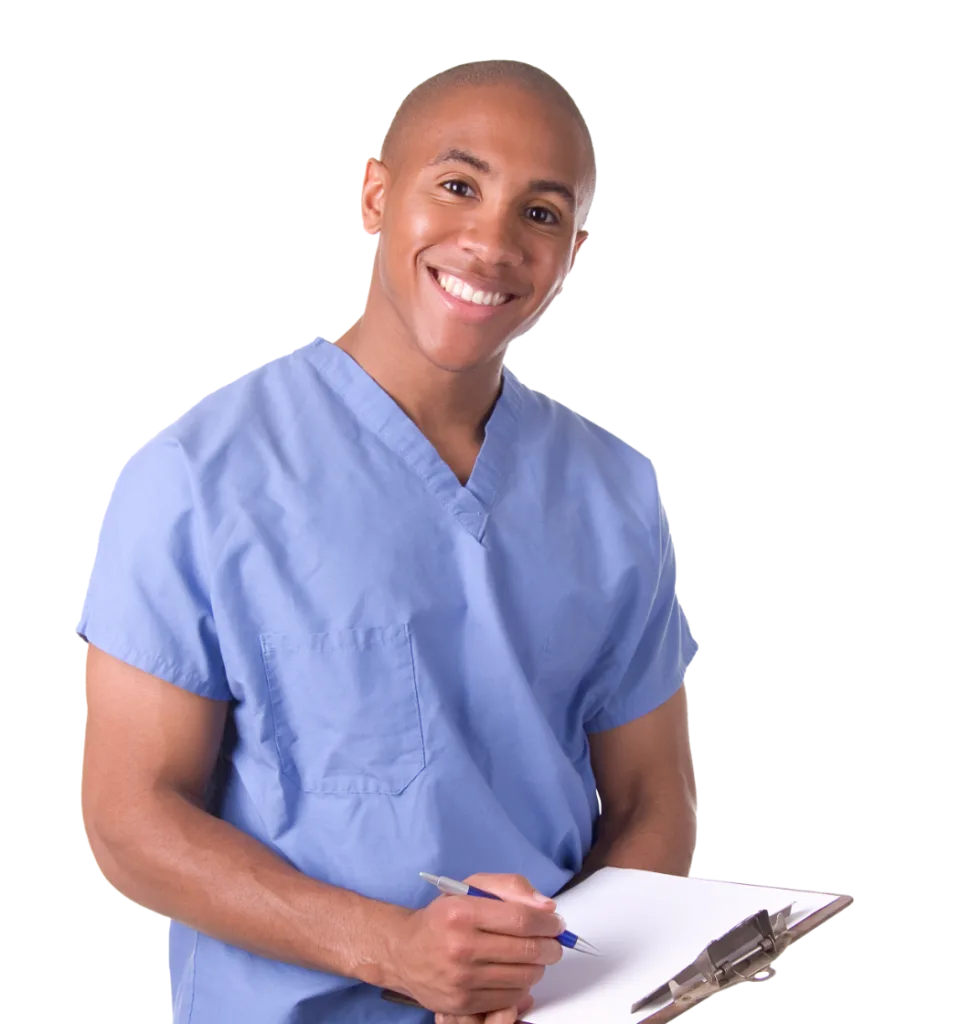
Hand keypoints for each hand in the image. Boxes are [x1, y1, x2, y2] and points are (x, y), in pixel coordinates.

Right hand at [385, 872, 563, 1016]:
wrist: (405, 952)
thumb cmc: (443, 917)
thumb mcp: (471, 888)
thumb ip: (510, 888)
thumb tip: (546, 907)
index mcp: (462, 912)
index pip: (521, 919)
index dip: (548, 923)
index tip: (557, 924)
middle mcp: (461, 946)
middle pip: (527, 950)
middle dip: (551, 946)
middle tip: (554, 942)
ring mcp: (462, 979)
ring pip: (524, 977)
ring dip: (538, 967)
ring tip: (533, 956)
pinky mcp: (464, 1003)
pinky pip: (510, 998)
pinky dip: (522, 986)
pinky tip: (515, 972)